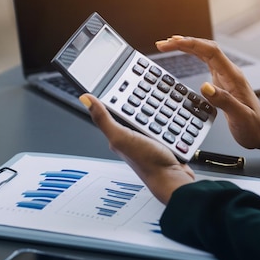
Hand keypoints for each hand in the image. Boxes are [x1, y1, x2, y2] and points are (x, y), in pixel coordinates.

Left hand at [79, 94, 194, 203]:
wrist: (174, 179)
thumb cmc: (148, 163)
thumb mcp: (122, 137)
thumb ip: (104, 119)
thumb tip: (85, 99)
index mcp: (118, 134)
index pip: (116, 108)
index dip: (120, 94)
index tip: (125, 79)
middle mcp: (131, 137)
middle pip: (137, 109)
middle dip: (144, 100)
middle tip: (150, 88)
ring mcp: (148, 139)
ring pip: (153, 115)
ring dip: (160, 108)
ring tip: (163, 100)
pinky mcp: (164, 141)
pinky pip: (167, 123)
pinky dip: (171, 118)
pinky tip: (173, 115)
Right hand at [156, 36, 259, 154]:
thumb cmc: (253, 127)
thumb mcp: (240, 117)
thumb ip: (223, 101)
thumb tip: (204, 86)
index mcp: (232, 76)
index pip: (210, 52)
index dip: (191, 44)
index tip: (173, 43)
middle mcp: (228, 72)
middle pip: (205, 48)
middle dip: (184, 42)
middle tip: (163, 44)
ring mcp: (225, 76)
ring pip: (204, 53)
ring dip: (186, 46)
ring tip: (167, 45)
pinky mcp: (221, 82)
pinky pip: (205, 62)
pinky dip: (192, 55)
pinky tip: (183, 54)